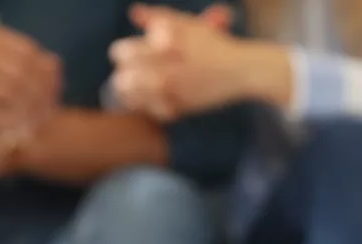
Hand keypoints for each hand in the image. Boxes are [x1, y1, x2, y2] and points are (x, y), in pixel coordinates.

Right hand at [0, 20, 60, 133]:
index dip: (49, 79)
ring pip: (14, 97)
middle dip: (42, 101)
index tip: (56, 97)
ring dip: (28, 117)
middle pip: (27, 78)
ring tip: (34, 129)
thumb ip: (16, 57)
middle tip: (49, 118)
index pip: (33, 57)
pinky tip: (14, 135)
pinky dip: (9, 126)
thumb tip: (57, 65)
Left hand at [110, 4, 288, 119]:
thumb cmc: (214, 44)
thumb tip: (134, 12)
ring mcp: (171, 92)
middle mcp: (163, 69)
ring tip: (137, 91)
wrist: (241, 71)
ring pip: (132, 99)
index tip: (128, 56)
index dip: (122, 54)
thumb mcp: (187, 25)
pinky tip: (156, 101)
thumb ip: (158, 17)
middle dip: (123, 76)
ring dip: (131, 94)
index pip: (120, 53)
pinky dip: (150, 107)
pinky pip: (151, 112)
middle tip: (129, 75)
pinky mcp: (180, 108)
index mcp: (160, 45)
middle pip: (122, 80)